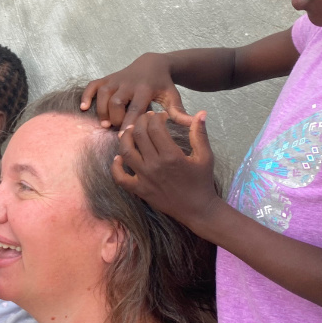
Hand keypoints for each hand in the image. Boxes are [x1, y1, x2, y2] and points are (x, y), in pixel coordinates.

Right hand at [81, 53, 191, 130]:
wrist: (153, 63)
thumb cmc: (163, 85)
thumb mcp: (173, 97)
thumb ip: (179, 112)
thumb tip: (192, 123)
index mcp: (145, 90)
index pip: (136, 108)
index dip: (128, 122)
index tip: (123, 136)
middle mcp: (129, 83)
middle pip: (116, 101)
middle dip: (113, 116)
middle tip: (113, 129)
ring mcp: (117, 80)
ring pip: (104, 94)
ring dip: (101, 109)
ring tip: (103, 123)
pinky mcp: (108, 78)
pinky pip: (93, 85)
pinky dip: (86, 95)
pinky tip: (83, 108)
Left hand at [111, 111, 221, 228]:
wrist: (197, 209)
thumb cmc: (202, 182)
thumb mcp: (205, 156)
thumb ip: (199, 134)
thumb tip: (201, 113)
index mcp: (171, 155)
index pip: (155, 128)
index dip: (155, 117)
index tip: (159, 116)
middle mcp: (155, 165)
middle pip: (139, 135)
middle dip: (140, 122)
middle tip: (145, 119)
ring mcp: (144, 178)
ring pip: (126, 152)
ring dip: (125, 138)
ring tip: (130, 131)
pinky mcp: (139, 190)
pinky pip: (120, 177)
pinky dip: (116, 166)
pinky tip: (119, 157)